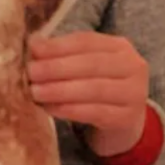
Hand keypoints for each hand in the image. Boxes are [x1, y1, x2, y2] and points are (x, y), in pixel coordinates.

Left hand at [29, 32, 148, 156]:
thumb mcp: (82, 69)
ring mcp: (134, 93)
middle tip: (30, 73)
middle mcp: (132, 66)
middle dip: (57, 68)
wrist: (121, 124)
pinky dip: (70, 110)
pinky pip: (96, 112)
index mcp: (119, 46)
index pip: (87, 41)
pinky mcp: (127, 118)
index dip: (59, 45)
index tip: (33, 50)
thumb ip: (61, 56)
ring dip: (60, 90)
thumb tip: (33, 45)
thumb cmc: (95, 90)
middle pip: (91, 64)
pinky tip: (50, 108)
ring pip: (94, 89)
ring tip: (35, 92)